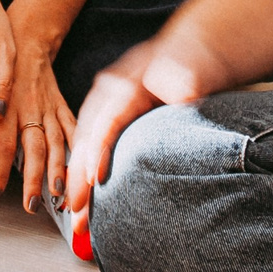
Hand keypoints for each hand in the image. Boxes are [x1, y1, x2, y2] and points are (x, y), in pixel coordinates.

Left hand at [0, 31, 74, 208]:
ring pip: (57, 143)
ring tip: (59, 196)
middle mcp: (30, 110)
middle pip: (35, 149)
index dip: (0, 172)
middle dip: (34, 180)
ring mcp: (49, 108)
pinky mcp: (62, 106)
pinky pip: (73, 130)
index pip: (3, 146)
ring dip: (58, 171)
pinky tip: (84, 170)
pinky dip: (79, 151)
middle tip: (30, 205)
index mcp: (6, 107)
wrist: (24, 37)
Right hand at [64, 20, 239, 215]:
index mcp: (127, 83)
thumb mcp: (193, 68)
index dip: (98, 151)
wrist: (193, 55)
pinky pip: (90, 145)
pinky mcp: (107, 116)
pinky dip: (84, 172)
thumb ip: (184, 79)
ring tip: (77, 216)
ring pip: (82, 145)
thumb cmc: (195, 64)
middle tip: (77, 212)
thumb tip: (183, 91)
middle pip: (86, 137)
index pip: (107, 120)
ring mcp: (104, 104)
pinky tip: (86, 199)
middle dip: (78, 176)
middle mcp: (108, 93)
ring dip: (77, 180)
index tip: (93, 182)